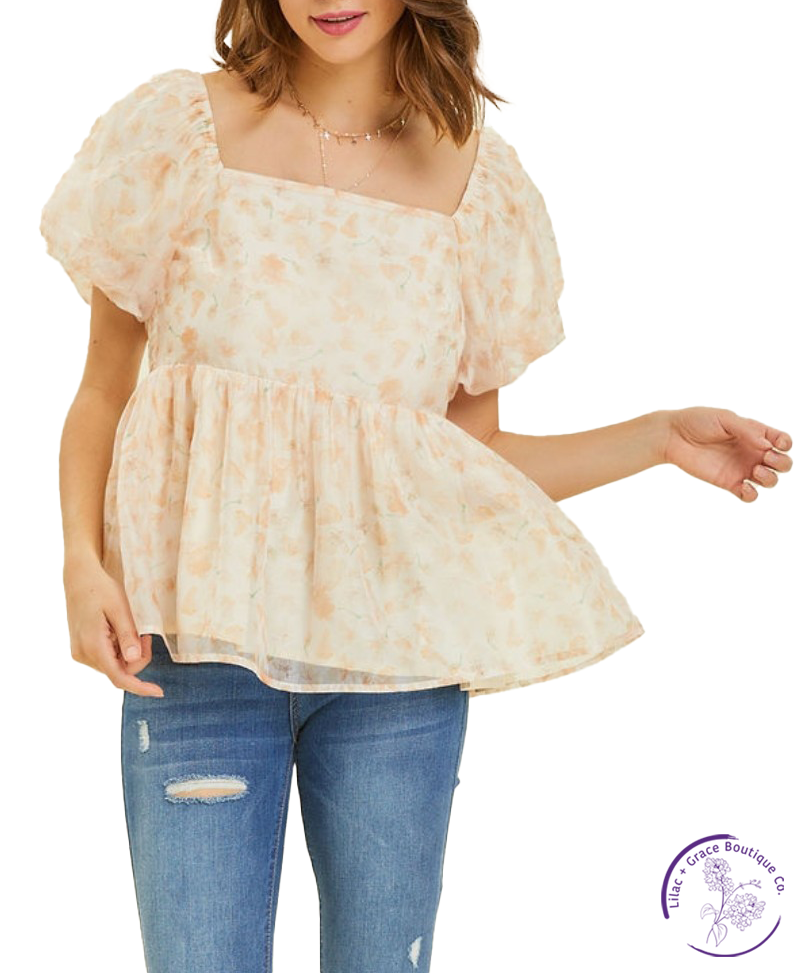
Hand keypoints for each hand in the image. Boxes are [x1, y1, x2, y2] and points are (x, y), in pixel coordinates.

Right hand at [63, 553, 163, 696]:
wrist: (79, 577)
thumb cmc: (100, 589)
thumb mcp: (119, 608)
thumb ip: (127, 635)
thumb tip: (133, 659)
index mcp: (92, 645)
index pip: (118, 677)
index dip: (140, 687)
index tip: (159, 692)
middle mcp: (83, 654)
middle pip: (119, 671)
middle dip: (138, 658)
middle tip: (146, 634)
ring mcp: (80, 652)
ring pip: (113, 666)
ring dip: (128, 654)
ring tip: (132, 628)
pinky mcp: (81, 648)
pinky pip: (106, 658)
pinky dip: (119, 650)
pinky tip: (119, 631)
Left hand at [661, 407, 791, 501]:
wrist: (673, 436)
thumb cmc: (697, 421)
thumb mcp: (724, 418)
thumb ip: (747, 430)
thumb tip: (767, 445)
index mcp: (755, 433)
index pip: (781, 441)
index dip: (785, 444)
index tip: (777, 443)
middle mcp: (751, 452)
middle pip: (782, 463)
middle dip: (782, 463)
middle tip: (766, 457)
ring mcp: (741, 468)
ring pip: (770, 481)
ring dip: (770, 479)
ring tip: (755, 471)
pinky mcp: (728, 482)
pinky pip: (749, 495)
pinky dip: (752, 495)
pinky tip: (744, 488)